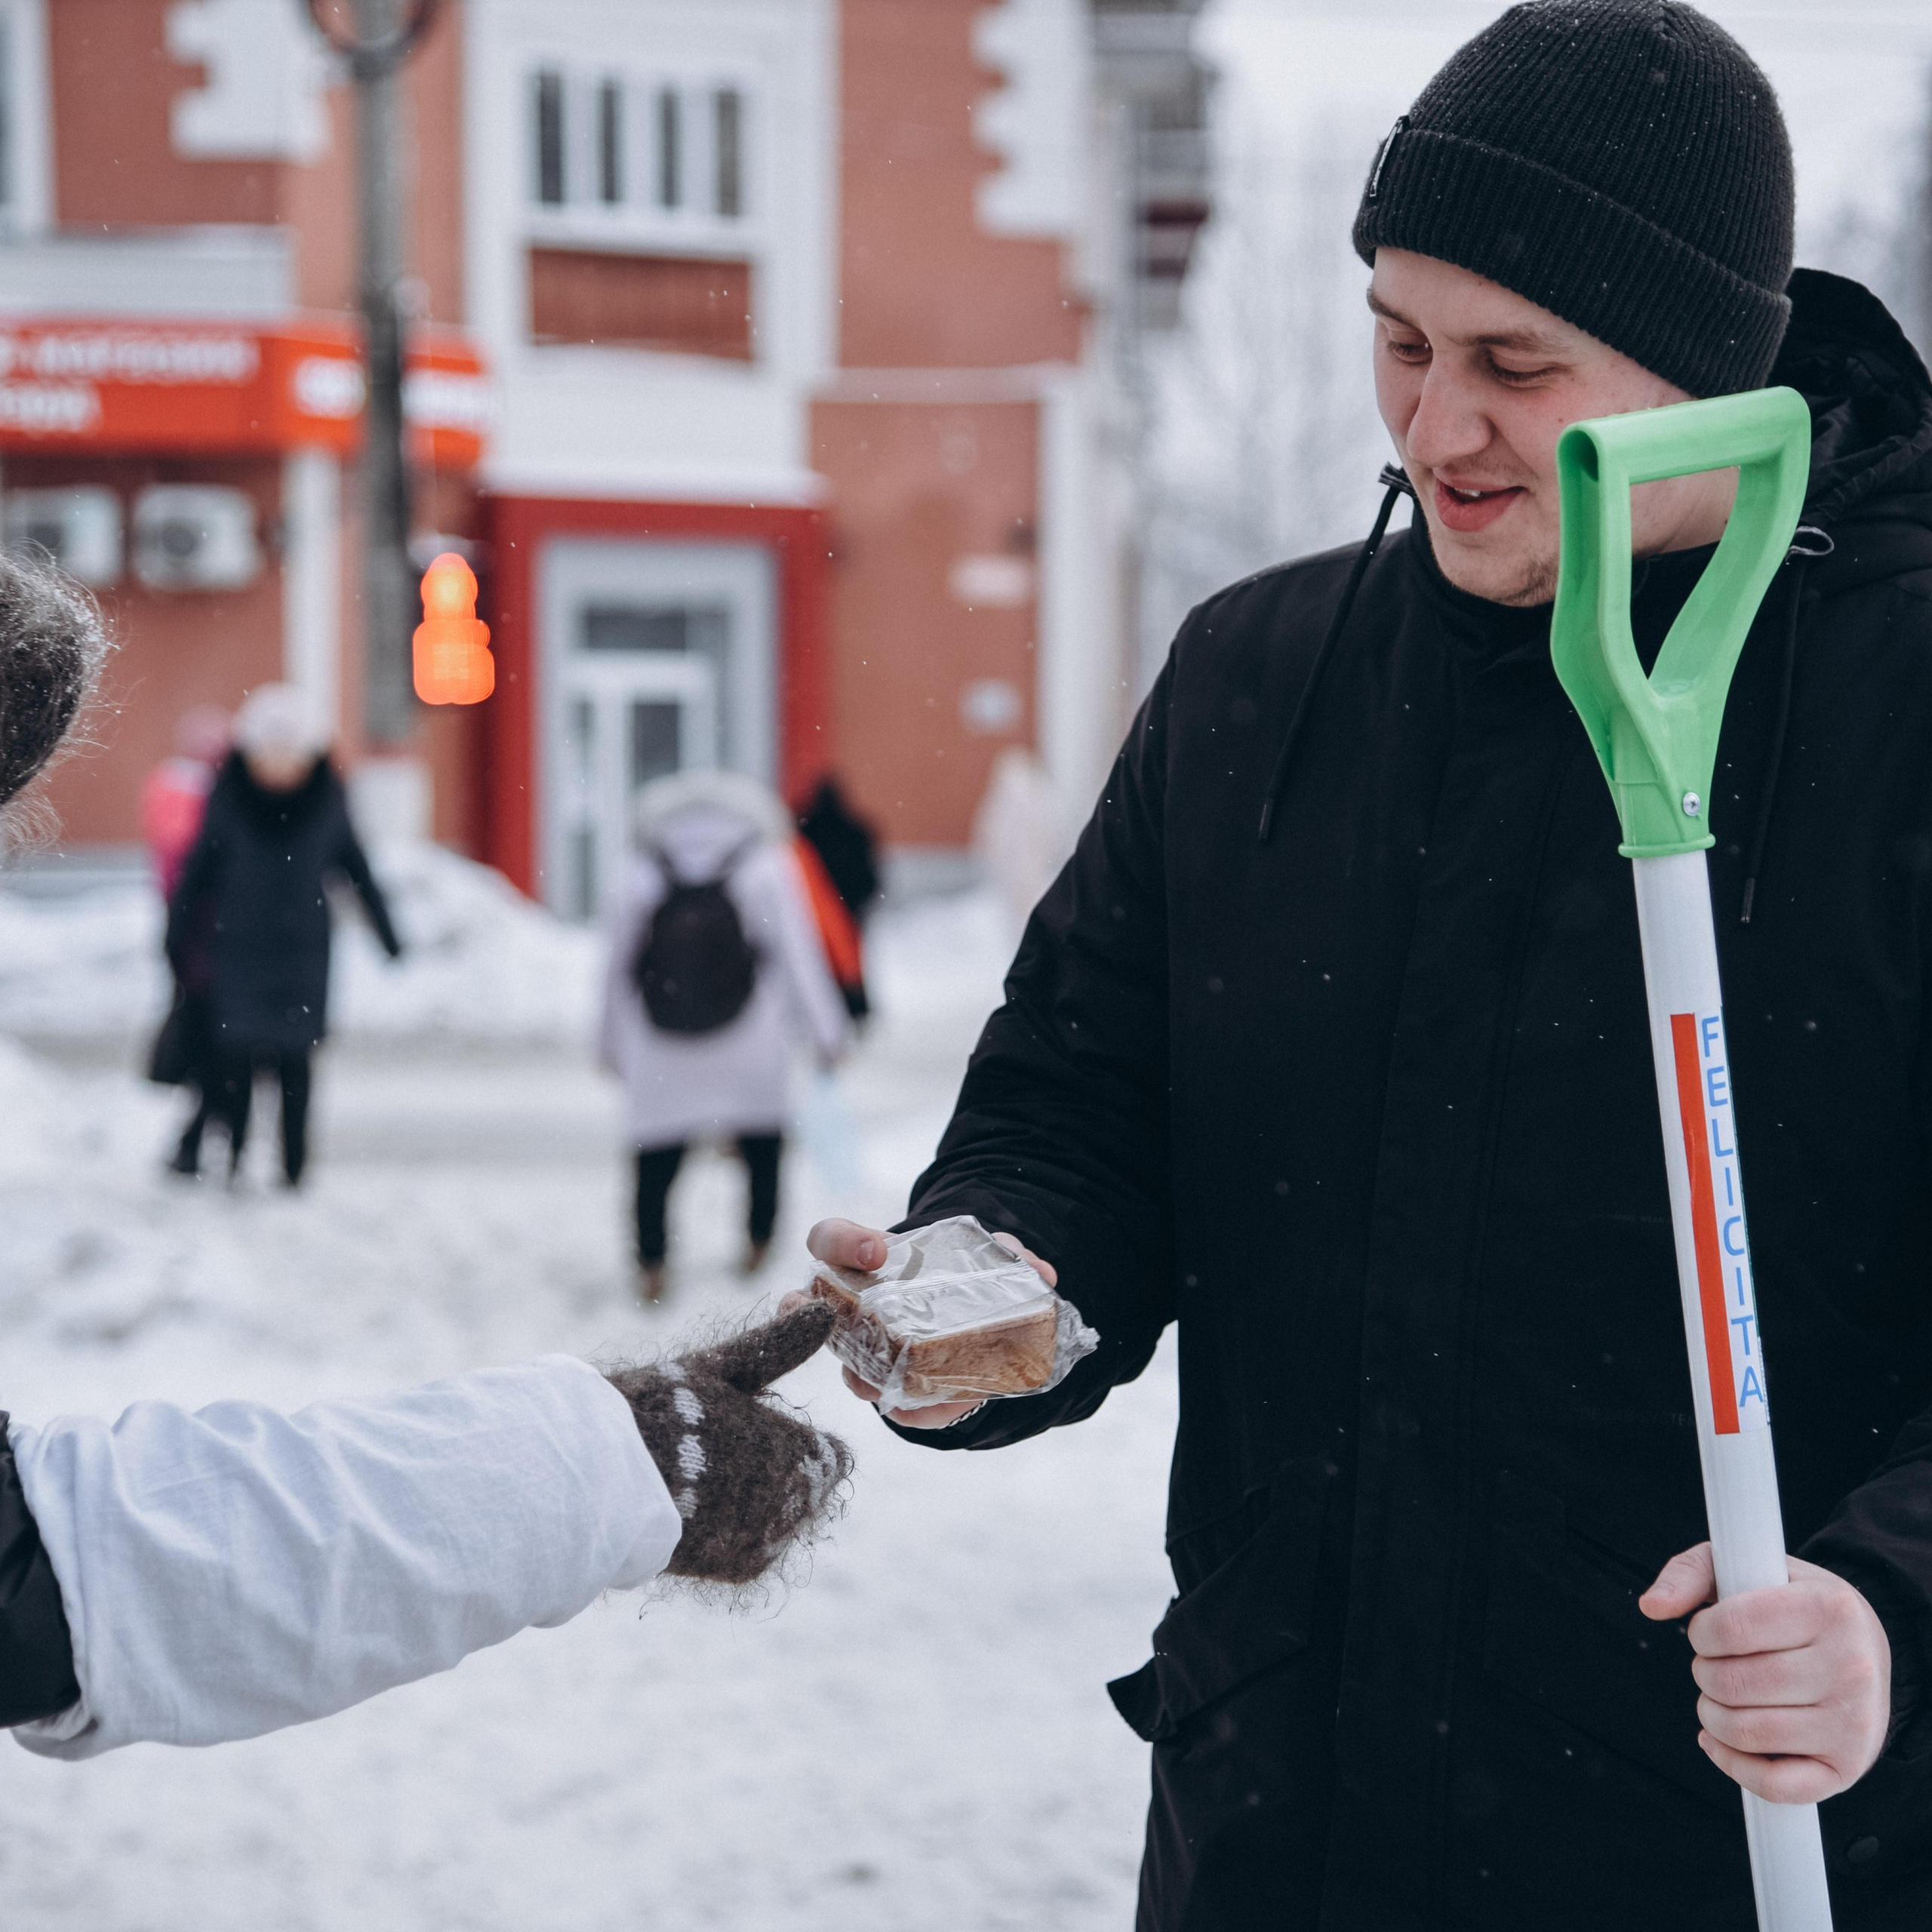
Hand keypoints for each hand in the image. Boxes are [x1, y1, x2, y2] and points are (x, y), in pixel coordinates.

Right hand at [608, 1301, 852, 1586]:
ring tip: (702, 1482)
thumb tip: (824, 1311)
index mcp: (795, 1449)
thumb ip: (778, 1346)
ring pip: (787, 1520)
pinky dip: (736, 1532)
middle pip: (810, 1489)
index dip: (799, 1440)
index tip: (760, 1431)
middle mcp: (793, 1502)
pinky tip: (696, 1511)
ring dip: (760, 1503)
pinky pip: (758, 1547)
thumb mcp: (720, 1370)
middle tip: (721, 1455)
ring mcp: (769, 1541)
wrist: (597, 1489)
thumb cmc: (656, 1414)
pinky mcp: (739, 1569)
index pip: (832, 1456)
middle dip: (780, 1471)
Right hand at [801, 1217, 1057, 1428]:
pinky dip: (920, 1411)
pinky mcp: (899, 1392)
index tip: (875, 1250)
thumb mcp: (986, 1258)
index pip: (828, 1241)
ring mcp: (867, 1354)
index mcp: (865, 1263)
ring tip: (877, 1385)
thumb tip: (1040, 1272)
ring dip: (860, 1377)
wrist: (973, 1321)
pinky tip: (942, 1406)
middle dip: (812, 1315)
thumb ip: (1011, 1259)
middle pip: (806, 1309)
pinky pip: (899, 1408)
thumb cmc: (960, 1275)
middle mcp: (852, 1308)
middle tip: (837, 1319)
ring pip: (845, 1369)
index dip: (841, 1243)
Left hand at [1640, 1542, 1890, 1801]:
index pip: (1731, 1628)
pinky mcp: (1846, 1767)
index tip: (1706, 1633)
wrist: (1866, 1646)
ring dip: (1711, 1716)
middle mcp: (1850, 1666)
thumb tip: (1651, 1605)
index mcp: (1828, 1608)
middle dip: (1704, 1674)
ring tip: (1719, 1698)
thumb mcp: (1747, 1566)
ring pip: (1746, 1732)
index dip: (1700, 1634)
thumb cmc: (1793, 1602)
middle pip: (1733, 1684)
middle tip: (1714, 1666)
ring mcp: (1853, 1723)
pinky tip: (1719, 1741)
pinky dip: (1733, 1765)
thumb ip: (1691, 1574)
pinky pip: (1774, 1786)